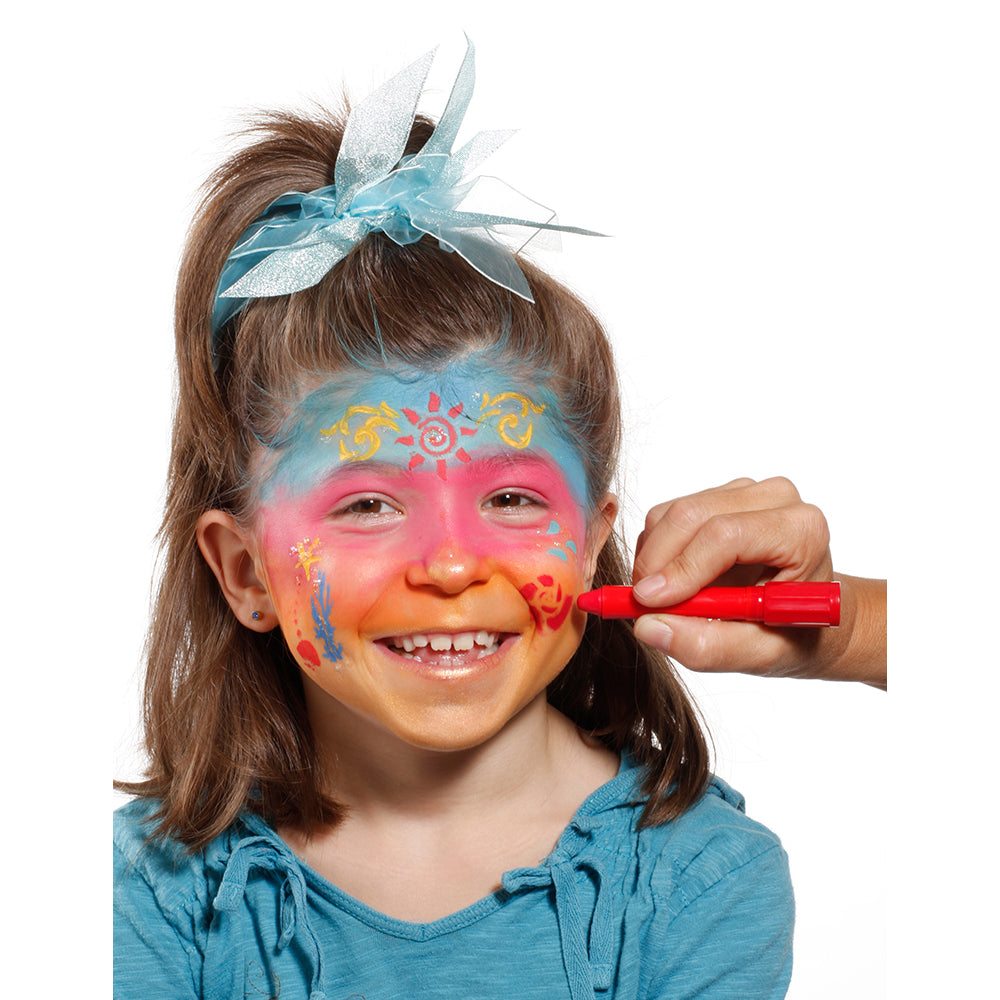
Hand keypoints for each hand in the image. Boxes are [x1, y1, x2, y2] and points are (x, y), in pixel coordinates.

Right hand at [631, 477, 885, 688]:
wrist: (806, 616)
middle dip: (656, 563)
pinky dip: (655, 550)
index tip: (649, 602)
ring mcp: (745, 492)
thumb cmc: (795, 634)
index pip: (726, 534)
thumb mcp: (761, 654)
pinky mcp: (718, 495)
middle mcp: (775, 499)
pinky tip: (674, 581)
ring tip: (668, 600)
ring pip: (671, 514)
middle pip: (691, 515)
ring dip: (652, 559)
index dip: (682, 567)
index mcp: (801, 531)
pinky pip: (665, 515)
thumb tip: (649, 627)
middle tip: (642, 606)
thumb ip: (710, 647)